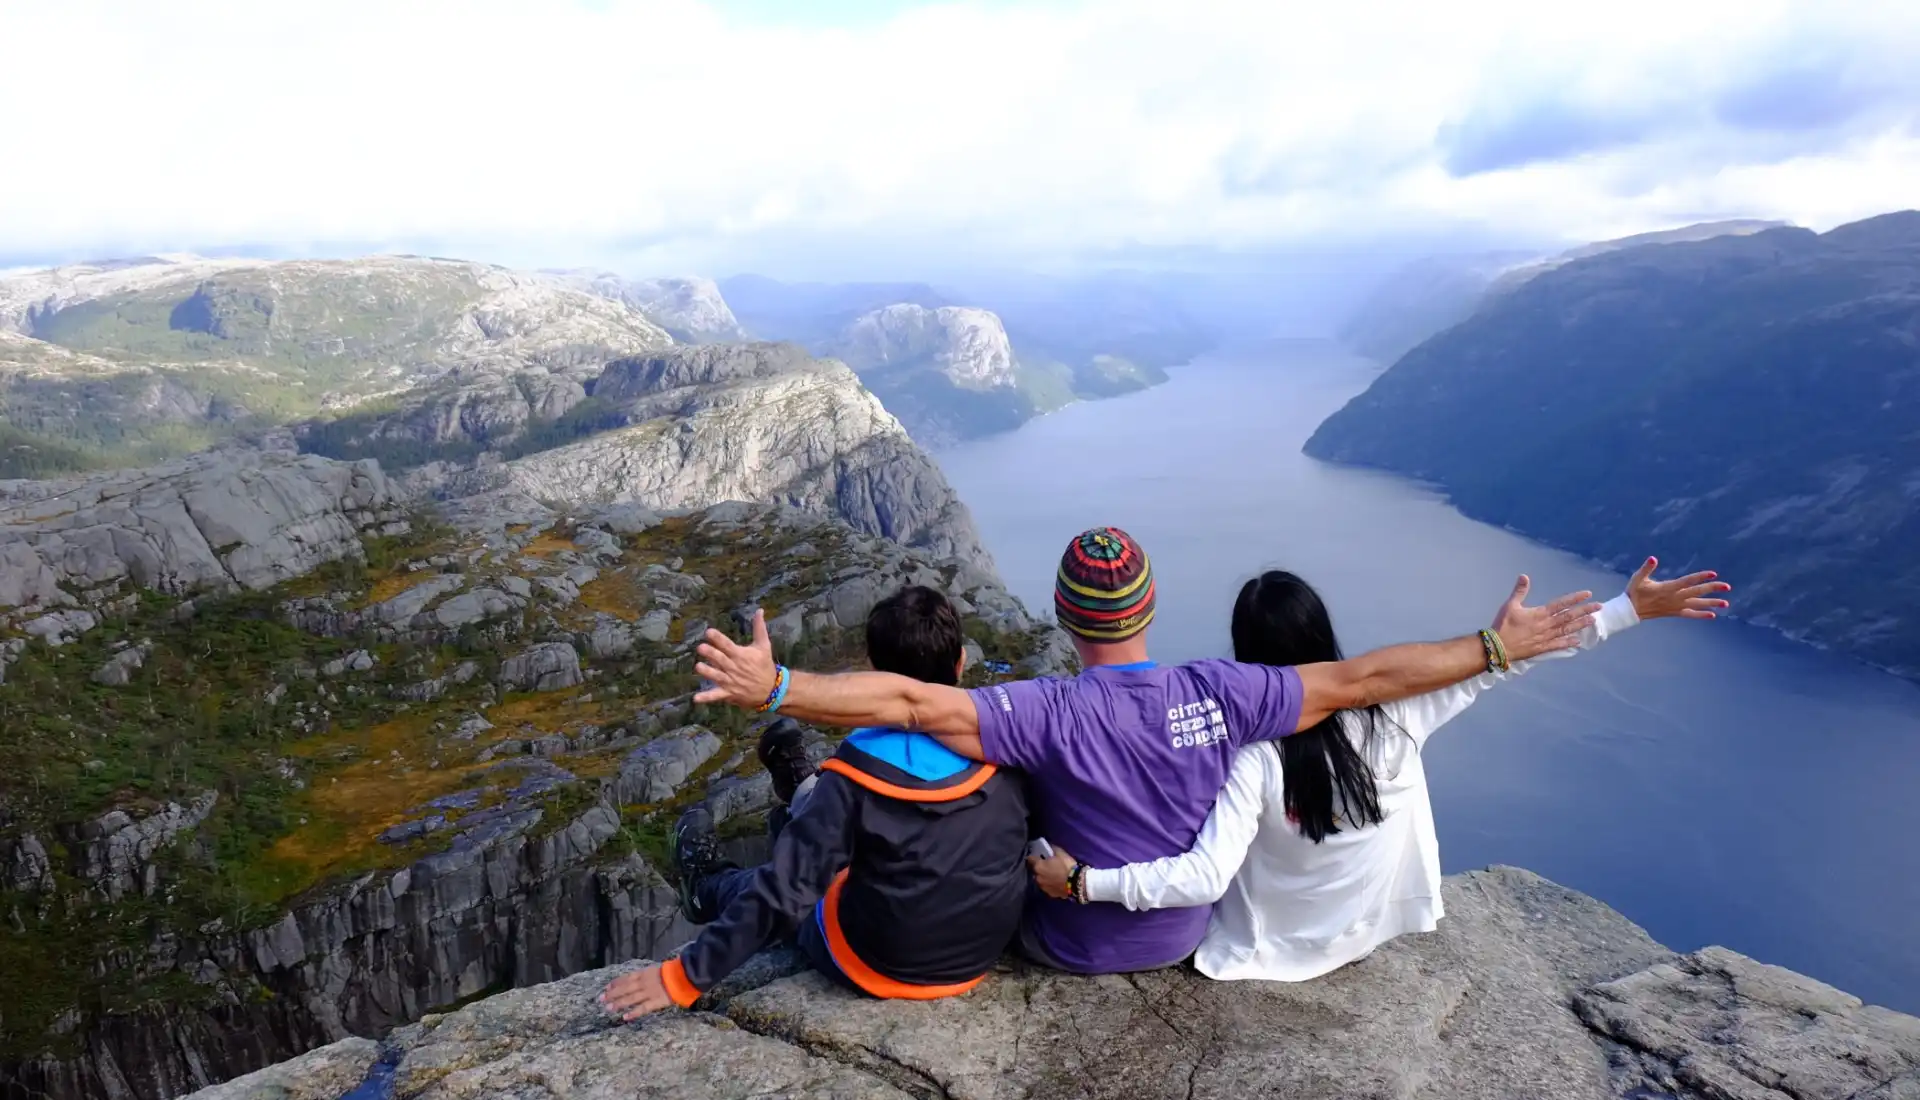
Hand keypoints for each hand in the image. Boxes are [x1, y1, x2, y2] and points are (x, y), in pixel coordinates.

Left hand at [599, 965, 672, 1020]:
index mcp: (644, 973)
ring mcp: (649, 993)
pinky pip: (642, 1008)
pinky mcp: (655, 1002)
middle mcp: (643, 983)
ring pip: (630, 998)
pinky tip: (625, 1017)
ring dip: (618, 1003)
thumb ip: (648, 974)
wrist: (683, 976)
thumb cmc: (673, 971)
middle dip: (612, 994)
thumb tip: (639, 978)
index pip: (626, 978)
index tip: (606, 988)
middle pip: (625, 988)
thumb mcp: (657, 968)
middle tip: (601, 999)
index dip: (616, 983)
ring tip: (608, 1008)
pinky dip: (633, 1013)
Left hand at [694, 608, 779, 708]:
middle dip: (710, 653)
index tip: (708, 632)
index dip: (718, 638)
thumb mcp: (764, 645)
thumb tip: (759, 610)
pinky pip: (716, 695)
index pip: (727, 645)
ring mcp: (731, 681)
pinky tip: (696, 698)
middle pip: (720, 659)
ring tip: (698, 667)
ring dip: (707, 672)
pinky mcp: (729, 693)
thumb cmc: (765, 665)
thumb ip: (759, 628)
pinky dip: (707, 698)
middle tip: (700, 647)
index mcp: (741, 655)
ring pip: (716, 676)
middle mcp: (734, 667)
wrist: (772, 689)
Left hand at [1028, 846, 1077, 899]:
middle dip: (1039, 868)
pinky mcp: (1049, 894)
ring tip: (1052, 875)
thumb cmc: (1067, 866)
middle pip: (1035, 871)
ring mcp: (1043, 887)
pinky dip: (1049, 884)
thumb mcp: (1061, 853)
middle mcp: (1037, 877)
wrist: (1076, 883)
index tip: (1037, 855)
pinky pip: (1047, 887)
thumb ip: (1052, 849)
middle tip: (1046, 866)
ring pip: (1040, 880)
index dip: (1034, 857)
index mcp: (1038, 866)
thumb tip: (1049, 848)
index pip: (1030, 859)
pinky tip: (1056, 882)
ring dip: (1043, 877)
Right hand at [1487, 575, 1601, 661]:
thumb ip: (1519, 591)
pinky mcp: (1543, 648)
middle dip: (1585, 610)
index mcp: (1540, 613)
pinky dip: (1569, 643)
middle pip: (1569, 616)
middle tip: (1599, 606)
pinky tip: (1578, 641)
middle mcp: (1547, 625)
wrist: (1499, 646)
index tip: (1588, 594)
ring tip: (1593, 620)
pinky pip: (1559, 645)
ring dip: (1581, 625)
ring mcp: (1547, 637)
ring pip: (1567, 629)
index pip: (1561, 604)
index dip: (1575, 598)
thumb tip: (1524, 576)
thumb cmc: (1504, 625)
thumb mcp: (1510, 605)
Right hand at [1626, 557, 1731, 619]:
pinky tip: (1713, 615)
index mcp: (1667, 588)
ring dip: (1712, 603)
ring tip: (1726, 603)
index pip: (1687, 581)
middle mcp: (1675, 598)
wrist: (1631, 611)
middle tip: (1727, 586)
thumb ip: (1646, 568)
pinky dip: (1701, 615)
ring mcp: (1676, 606)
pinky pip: (1691, 614)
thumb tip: (1653, 558)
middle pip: (1697, 592)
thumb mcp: (1638, 578)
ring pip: (1697, 604)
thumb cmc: (1635, 592)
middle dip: (1712, 589)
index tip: (1713, 573)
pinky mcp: (1675, 612)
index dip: (1700, 577)